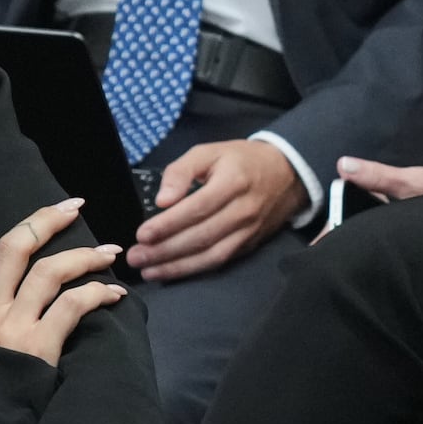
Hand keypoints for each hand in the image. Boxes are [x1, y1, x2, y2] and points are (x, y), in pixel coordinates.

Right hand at [0, 173, 123, 364]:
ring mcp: (12, 327)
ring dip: (84, 256)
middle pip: (13, 247)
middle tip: (74, 205)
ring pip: (50, 271)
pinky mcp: (38, 346)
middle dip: (46, 220)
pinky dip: (98, 294)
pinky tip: (114, 294)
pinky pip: (73, 305)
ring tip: (109, 252)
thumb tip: (18, 293)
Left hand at [133, 138, 305, 278]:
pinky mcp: (249, 245)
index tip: (142, 234)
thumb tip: (163, 200)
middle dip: (165, 250)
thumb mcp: (210, 152)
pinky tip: (172, 271)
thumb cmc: (242, 161)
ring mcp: (248, 231)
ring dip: (177, 267)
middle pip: (201, 236)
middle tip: (135, 257)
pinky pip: (220, 261)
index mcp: (233, 182)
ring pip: (211, 255)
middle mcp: (243, 210)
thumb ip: (182, 171)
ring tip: (148, 270)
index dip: (168, 224)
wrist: (287, 174)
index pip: (197, 208)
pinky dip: (194, 269)